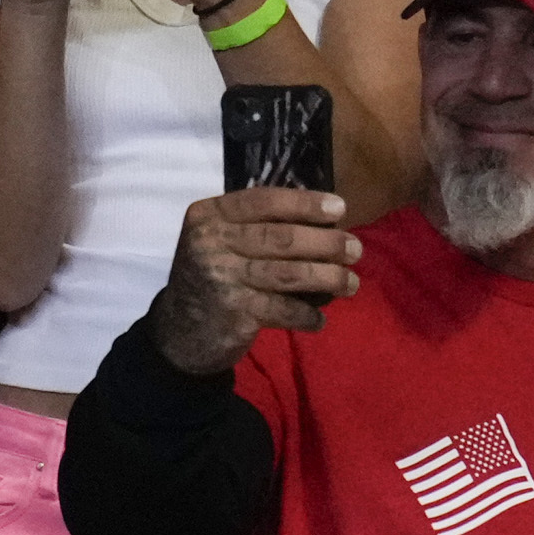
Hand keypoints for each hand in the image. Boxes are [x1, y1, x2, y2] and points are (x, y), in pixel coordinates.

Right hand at [145, 187, 360, 373]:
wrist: (178, 334)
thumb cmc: (211, 278)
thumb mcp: (220, 241)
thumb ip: (256, 226)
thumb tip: (324, 220)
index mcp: (209, 215)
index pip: (263, 200)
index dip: (304, 203)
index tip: (339, 208)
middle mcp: (211, 243)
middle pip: (282, 238)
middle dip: (327, 243)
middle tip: (355, 249)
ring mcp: (222, 279)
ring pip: (289, 273)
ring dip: (328, 278)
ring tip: (351, 283)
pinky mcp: (234, 313)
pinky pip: (283, 310)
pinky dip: (307, 314)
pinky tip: (320, 318)